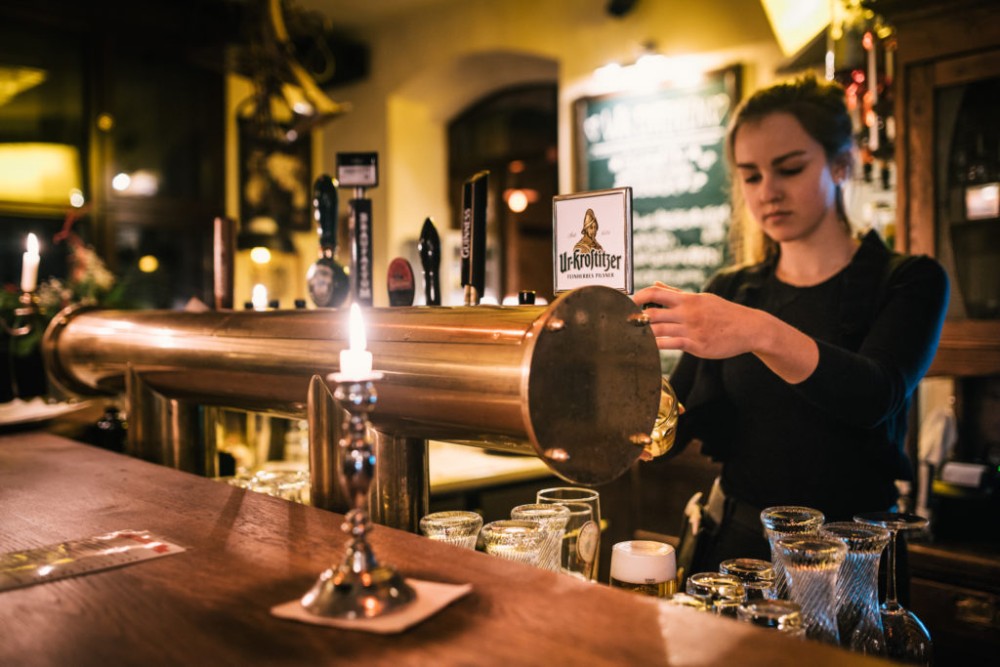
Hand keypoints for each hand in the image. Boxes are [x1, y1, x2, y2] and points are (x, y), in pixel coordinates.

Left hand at [633, 282, 759, 358]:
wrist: (749, 328)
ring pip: (659, 331)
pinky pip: (671, 345)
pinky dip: (657, 346)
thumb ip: (676, 293)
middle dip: (637, 318)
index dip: (639, 296)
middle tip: (625, 322)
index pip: (657, 293)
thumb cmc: (723, 312)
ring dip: (643, 333)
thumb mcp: (702, 299)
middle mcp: (688, 313)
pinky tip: (648, 347)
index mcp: (688, 299)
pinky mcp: (696, 345)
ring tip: (632, 335)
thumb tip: (655, 283)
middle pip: (653, 314)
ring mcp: (692, 330)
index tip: (628, 301)